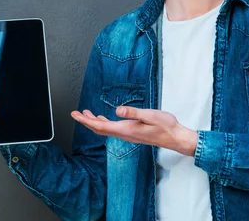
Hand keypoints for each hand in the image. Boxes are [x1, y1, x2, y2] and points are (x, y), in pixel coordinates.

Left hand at [71, 107, 197, 156]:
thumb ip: (133, 113)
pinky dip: (104, 124)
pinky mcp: (132, 133)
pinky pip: (113, 130)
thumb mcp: (150, 115)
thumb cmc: (165, 126)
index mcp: (126, 129)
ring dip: (94, 122)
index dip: (86, 121)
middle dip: (86, 121)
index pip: (101, 126)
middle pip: (99, 129)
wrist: (174, 137)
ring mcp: (128, 135)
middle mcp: (124, 134)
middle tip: (75, 113)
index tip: (76, 115)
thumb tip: (117, 110)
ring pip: (105, 130)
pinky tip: (103, 119)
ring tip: (85, 114)